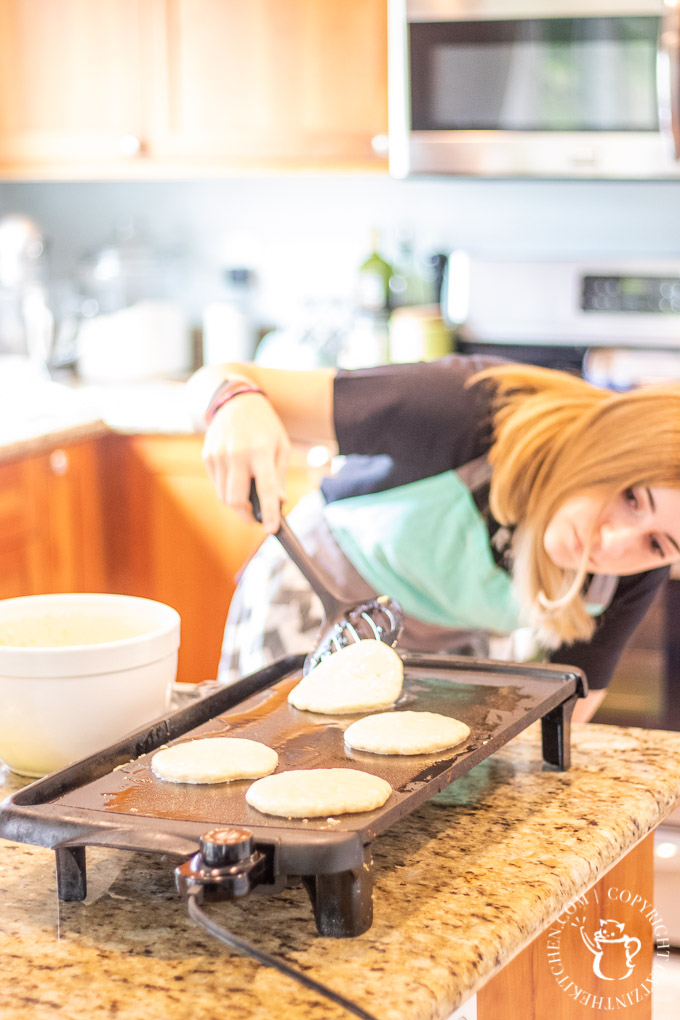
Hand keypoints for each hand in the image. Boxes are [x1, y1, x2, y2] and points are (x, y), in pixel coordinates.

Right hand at [201, 392, 290, 532]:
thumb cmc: (265, 426)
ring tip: (249, 497)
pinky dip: (228, 489)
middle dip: (247, 515)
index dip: (269, 512)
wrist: (236, 401)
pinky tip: (237, 478)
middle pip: (236, 499)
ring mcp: (218, 455)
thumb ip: (280, 476)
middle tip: (258, 518)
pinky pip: (217, 485)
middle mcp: (236, 453)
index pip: (266, 488)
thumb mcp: (281, 446)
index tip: (271, 530)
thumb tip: (279, 502)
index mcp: (260, 450)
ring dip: (237, 504)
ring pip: (224, 496)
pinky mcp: (207, 456)